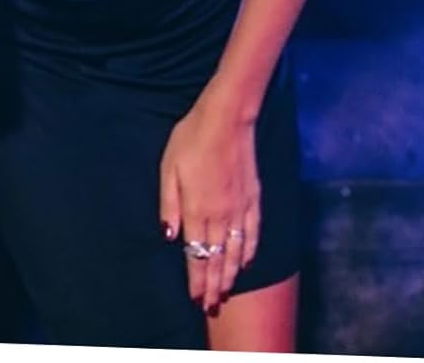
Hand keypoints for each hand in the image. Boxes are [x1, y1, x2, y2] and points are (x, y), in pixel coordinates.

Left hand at [159, 95, 261, 313]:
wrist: (227, 119)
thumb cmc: (191, 139)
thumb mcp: (169, 167)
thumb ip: (169, 204)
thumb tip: (169, 236)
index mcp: (197, 208)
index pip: (196, 253)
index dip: (196, 278)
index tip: (195, 297)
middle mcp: (221, 214)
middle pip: (218, 259)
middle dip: (213, 285)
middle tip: (210, 305)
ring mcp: (240, 209)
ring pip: (236, 252)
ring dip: (231, 275)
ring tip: (225, 292)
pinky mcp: (254, 199)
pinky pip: (253, 235)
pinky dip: (249, 253)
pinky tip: (245, 263)